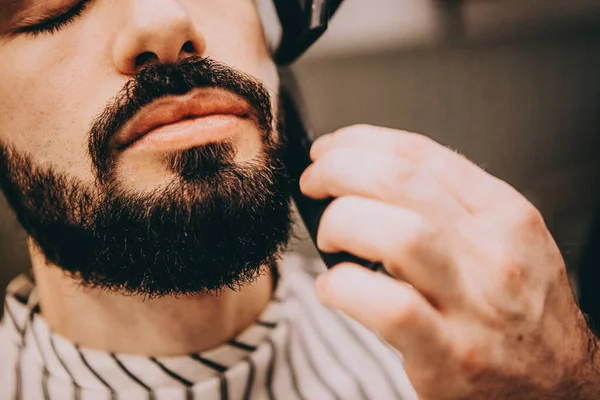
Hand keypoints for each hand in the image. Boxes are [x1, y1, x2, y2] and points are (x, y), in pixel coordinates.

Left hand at [299, 125, 598, 399]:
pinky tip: (333, 288)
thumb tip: (367, 179)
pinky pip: (387, 307)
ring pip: (396, 234)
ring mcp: (473, 303)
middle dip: (339, 171)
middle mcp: (492, 250)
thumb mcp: (505, 242)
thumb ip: (448, 208)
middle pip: (399, 181)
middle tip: (315, 184)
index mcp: (503, 213)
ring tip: (331, 238)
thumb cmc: (520, 311)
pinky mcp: (449, 354)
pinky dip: (344, 288)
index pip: (420, 154)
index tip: (329, 149)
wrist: (560, 386)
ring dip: (342, 224)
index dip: (360, 141)